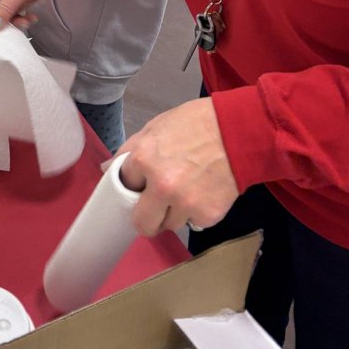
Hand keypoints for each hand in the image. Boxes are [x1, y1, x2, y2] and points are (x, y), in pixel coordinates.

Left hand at [116, 99, 239, 236]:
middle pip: (142, 223)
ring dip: (174, 213)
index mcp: (144, 159)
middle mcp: (162, 186)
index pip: (123, 186)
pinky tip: (204, 191)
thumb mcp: (157, 126)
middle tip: (154, 207)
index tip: (138, 186)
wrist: (239, 131)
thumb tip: (108, 168)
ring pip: (170, 225)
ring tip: (187, 190)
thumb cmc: (197, 123)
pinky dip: (196, 213)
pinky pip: (194, 223)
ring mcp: (186, 205)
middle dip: (146, 217)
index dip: (133, 185)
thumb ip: (131, 149)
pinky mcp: (208, 216)